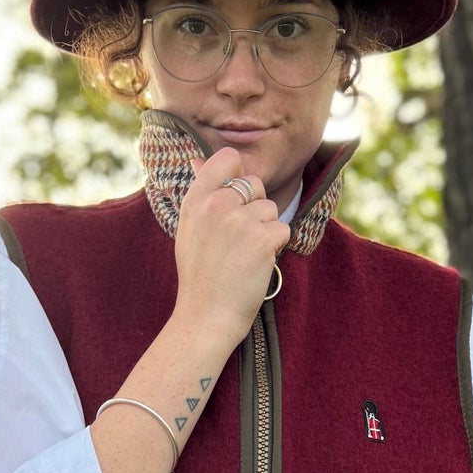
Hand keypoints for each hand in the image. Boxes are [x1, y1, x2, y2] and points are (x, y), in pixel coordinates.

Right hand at [171, 145, 291, 346]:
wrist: (205, 315)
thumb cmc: (199, 274)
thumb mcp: (190, 227)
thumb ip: (201, 192)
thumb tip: (199, 157)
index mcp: (197, 199)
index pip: (227, 158)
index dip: (239, 175)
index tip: (236, 198)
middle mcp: (217, 204)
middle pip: (255, 185)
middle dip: (255, 209)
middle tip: (237, 241)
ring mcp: (240, 221)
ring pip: (270, 209)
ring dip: (265, 231)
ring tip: (244, 255)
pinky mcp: (261, 239)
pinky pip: (283, 230)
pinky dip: (275, 247)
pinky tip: (256, 264)